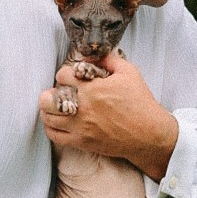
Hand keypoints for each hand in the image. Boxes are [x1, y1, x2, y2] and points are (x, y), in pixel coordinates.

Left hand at [39, 56, 179, 180]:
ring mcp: (80, 127)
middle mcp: (83, 107)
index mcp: (92, 88)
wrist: (148, 134)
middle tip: (59, 93)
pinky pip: (54, 136)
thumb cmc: (140, 103)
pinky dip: (51, 128)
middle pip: (48, 98)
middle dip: (50, 93)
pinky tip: (58, 123)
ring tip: (57, 107)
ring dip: (49, 110)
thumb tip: (93, 55)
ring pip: (48, 117)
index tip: (71, 78)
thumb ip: (109, 59)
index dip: (65, 74)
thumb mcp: (129, 72)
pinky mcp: (81, 142)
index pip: (62, 75)